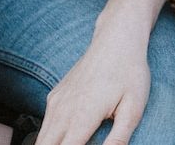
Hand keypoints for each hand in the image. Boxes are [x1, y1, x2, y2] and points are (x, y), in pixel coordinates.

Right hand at [35, 43, 149, 144]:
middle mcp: (62, 110)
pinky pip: (45, 124)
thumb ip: (118, 138)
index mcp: (82, 117)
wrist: (116, 40)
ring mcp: (56, 102)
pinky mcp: (54, 96)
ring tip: (76, 141)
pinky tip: (67, 137)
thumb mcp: (133, 108)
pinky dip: (50, 136)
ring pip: (41, 138)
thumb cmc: (128, 72)